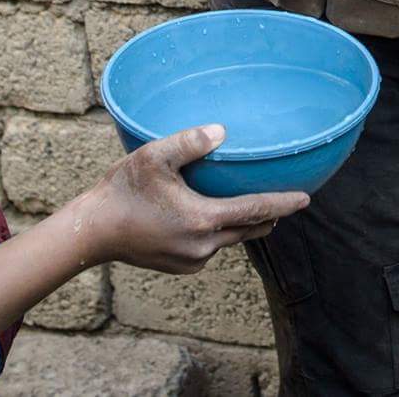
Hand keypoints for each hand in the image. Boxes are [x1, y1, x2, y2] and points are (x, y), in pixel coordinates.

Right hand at [69, 125, 307, 274]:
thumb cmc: (122, 191)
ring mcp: (192, 259)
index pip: (256, 211)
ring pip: (230, 239)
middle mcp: (203, 245)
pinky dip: (219, 233)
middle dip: (271, 216)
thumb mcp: (153, 156)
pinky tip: (212, 218)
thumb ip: (189, 142)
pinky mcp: (181, 266)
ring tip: (254, 207)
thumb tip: (221, 131)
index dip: (283, 204)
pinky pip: (210, 248)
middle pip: (249, 229)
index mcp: (203, 219)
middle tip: (288, 202)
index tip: (306, 199)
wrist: (92, 232)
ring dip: (243, 224)